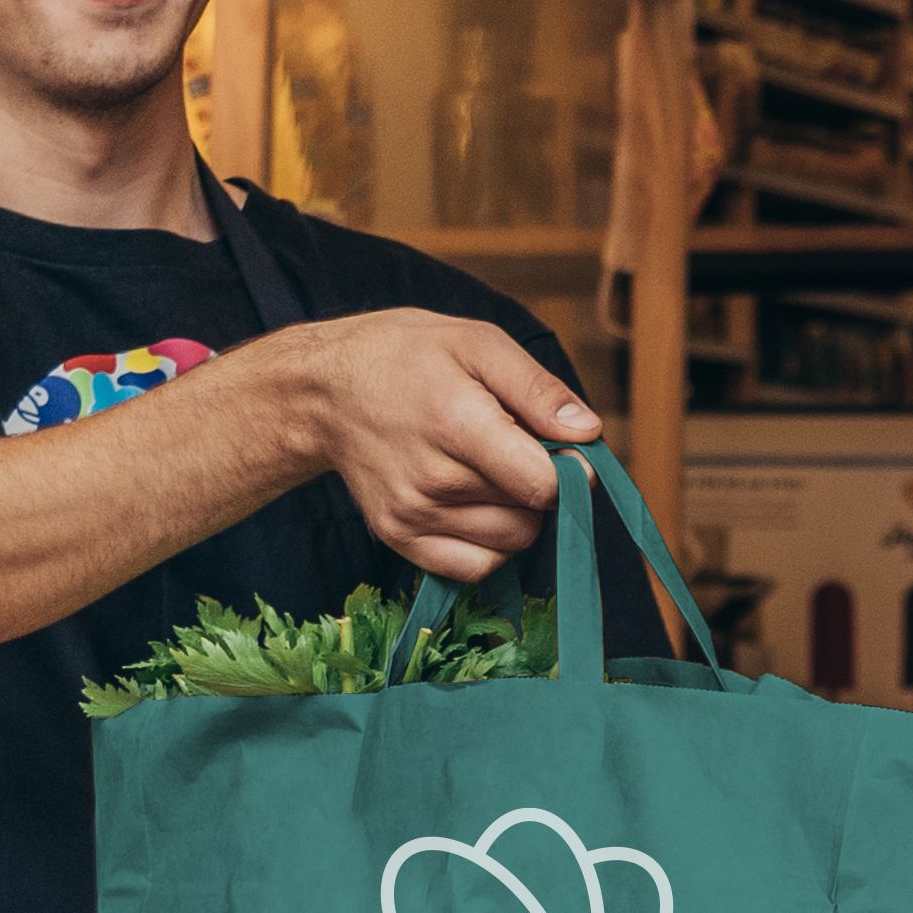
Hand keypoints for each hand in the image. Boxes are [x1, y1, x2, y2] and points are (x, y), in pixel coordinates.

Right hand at [267, 307, 600, 583]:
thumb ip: (538, 390)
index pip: (543, 484)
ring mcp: (412, 515)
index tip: (560, 447)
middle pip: (532, 515)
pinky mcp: (399, 539)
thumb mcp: (477, 343)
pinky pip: (475, 568)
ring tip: (485, 470)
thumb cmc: (407, 358)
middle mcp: (432, 479)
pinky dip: (489, 544)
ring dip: (515, 513)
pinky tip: (474, 505)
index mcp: (455, 423)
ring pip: (511, 543)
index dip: (569, 469)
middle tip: (508, 448)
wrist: (324, 389)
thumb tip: (588, 433)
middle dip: (537, 486)